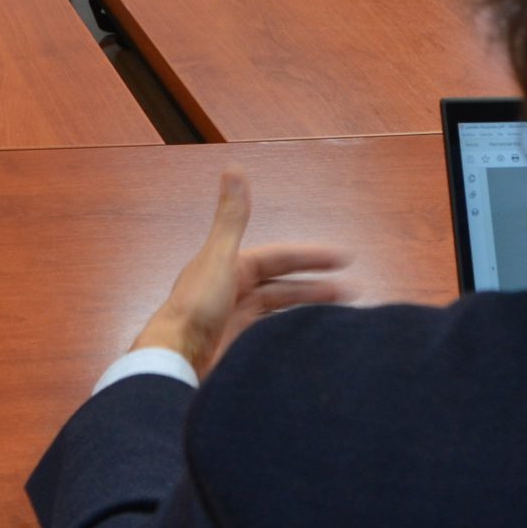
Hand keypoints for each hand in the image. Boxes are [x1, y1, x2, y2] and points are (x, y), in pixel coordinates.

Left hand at [130, 172, 349, 376]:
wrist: (175, 359)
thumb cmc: (195, 308)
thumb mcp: (219, 257)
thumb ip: (232, 216)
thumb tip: (234, 167)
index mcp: (232, 266)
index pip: (280, 258)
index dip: (311, 256)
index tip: (343, 258)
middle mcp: (235, 290)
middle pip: (283, 285)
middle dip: (316, 285)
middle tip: (351, 290)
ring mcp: (237, 320)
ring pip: (280, 310)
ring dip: (307, 309)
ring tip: (340, 316)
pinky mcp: (238, 346)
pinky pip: (272, 334)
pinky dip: (291, 332)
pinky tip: (310, 338)